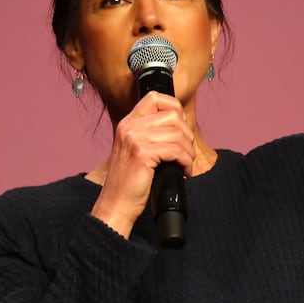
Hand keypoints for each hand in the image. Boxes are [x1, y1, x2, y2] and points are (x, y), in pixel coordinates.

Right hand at [89, 91, 196, 238]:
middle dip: (186, 134)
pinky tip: (183, 171)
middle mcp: (129, 127)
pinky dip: (186, 161)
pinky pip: (176, 150)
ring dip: (188, 151)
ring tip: (185, 164)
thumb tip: (181, 124)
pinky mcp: (142, 154)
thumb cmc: (129, 181)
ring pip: (178, 134)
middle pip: (172, 115)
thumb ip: (150, 133)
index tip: (181, 127)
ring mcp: (135, 139)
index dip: (174, 108)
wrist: (115, 205)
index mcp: (127, 123)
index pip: (155, 97)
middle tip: (186, 152)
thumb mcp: (135, 149)